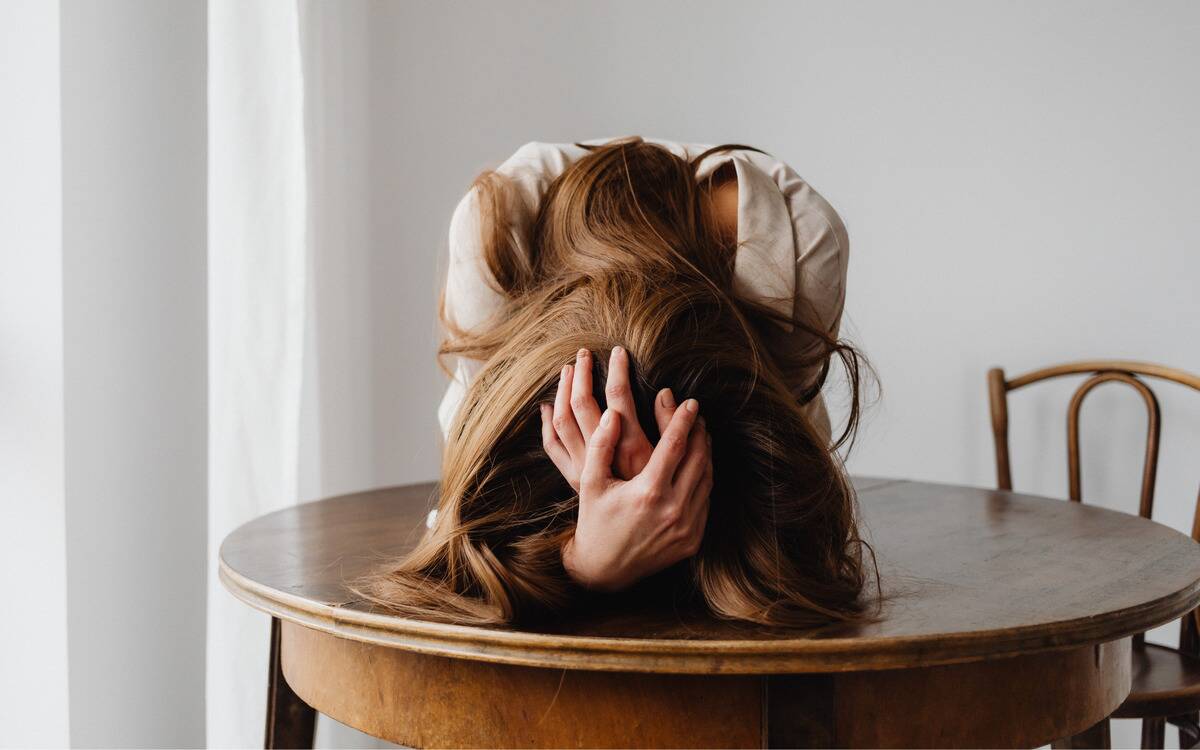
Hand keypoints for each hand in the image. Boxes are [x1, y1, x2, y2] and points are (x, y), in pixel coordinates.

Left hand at [539, 346, 676, 489]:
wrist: (630, 542)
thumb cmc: (658, 499)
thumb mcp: (670, 463)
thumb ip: (669, 427)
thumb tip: (666, 392)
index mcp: (631, 447)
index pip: (619, 396)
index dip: (617, 370)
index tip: (619, 351)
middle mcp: (602, 455)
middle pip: (583, 403)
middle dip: (584, 373)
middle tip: (585, 352)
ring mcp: (582, 465)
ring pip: (563, 419)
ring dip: (564, 390)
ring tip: (569, 368)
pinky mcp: (573, 476)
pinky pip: (552, 444)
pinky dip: (547, 422)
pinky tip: (548, 405)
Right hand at [559, 399, 713, 591]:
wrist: (604, 568)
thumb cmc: (595, 520)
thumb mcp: (591, 482)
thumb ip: (601, 445)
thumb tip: (614, 413)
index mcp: (648, 492)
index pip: (675, 445)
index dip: (683, 420)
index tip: (690, 402)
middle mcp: (673, 510)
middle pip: (698, 459)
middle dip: (699, 433)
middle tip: (697, 415)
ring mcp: (686, 527)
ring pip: (706, 478)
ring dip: (705, 454)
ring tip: (700, 435)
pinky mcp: (693, 540)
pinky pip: (705, 500)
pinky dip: (704, 478)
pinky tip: (697, 466)